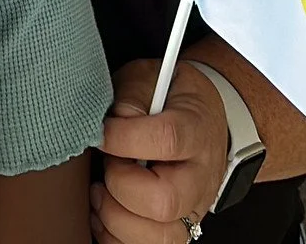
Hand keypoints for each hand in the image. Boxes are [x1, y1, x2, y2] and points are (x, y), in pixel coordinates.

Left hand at [90, 58, 227, 243]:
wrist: (205, 121)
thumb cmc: (171, 100)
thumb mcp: (151, 78)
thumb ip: (131, 95)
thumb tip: (114, 120)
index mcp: (196, 130)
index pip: (166, 140)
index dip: (125, 138)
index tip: (101, 132)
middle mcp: (200, 176)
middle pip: (165, 201)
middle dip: (121, 185)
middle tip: (106, 165)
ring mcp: (192, 208)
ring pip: (160, 237)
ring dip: (116, 218)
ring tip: (100, 192)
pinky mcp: (177, 228)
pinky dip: (116, 238)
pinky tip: (102, 212)